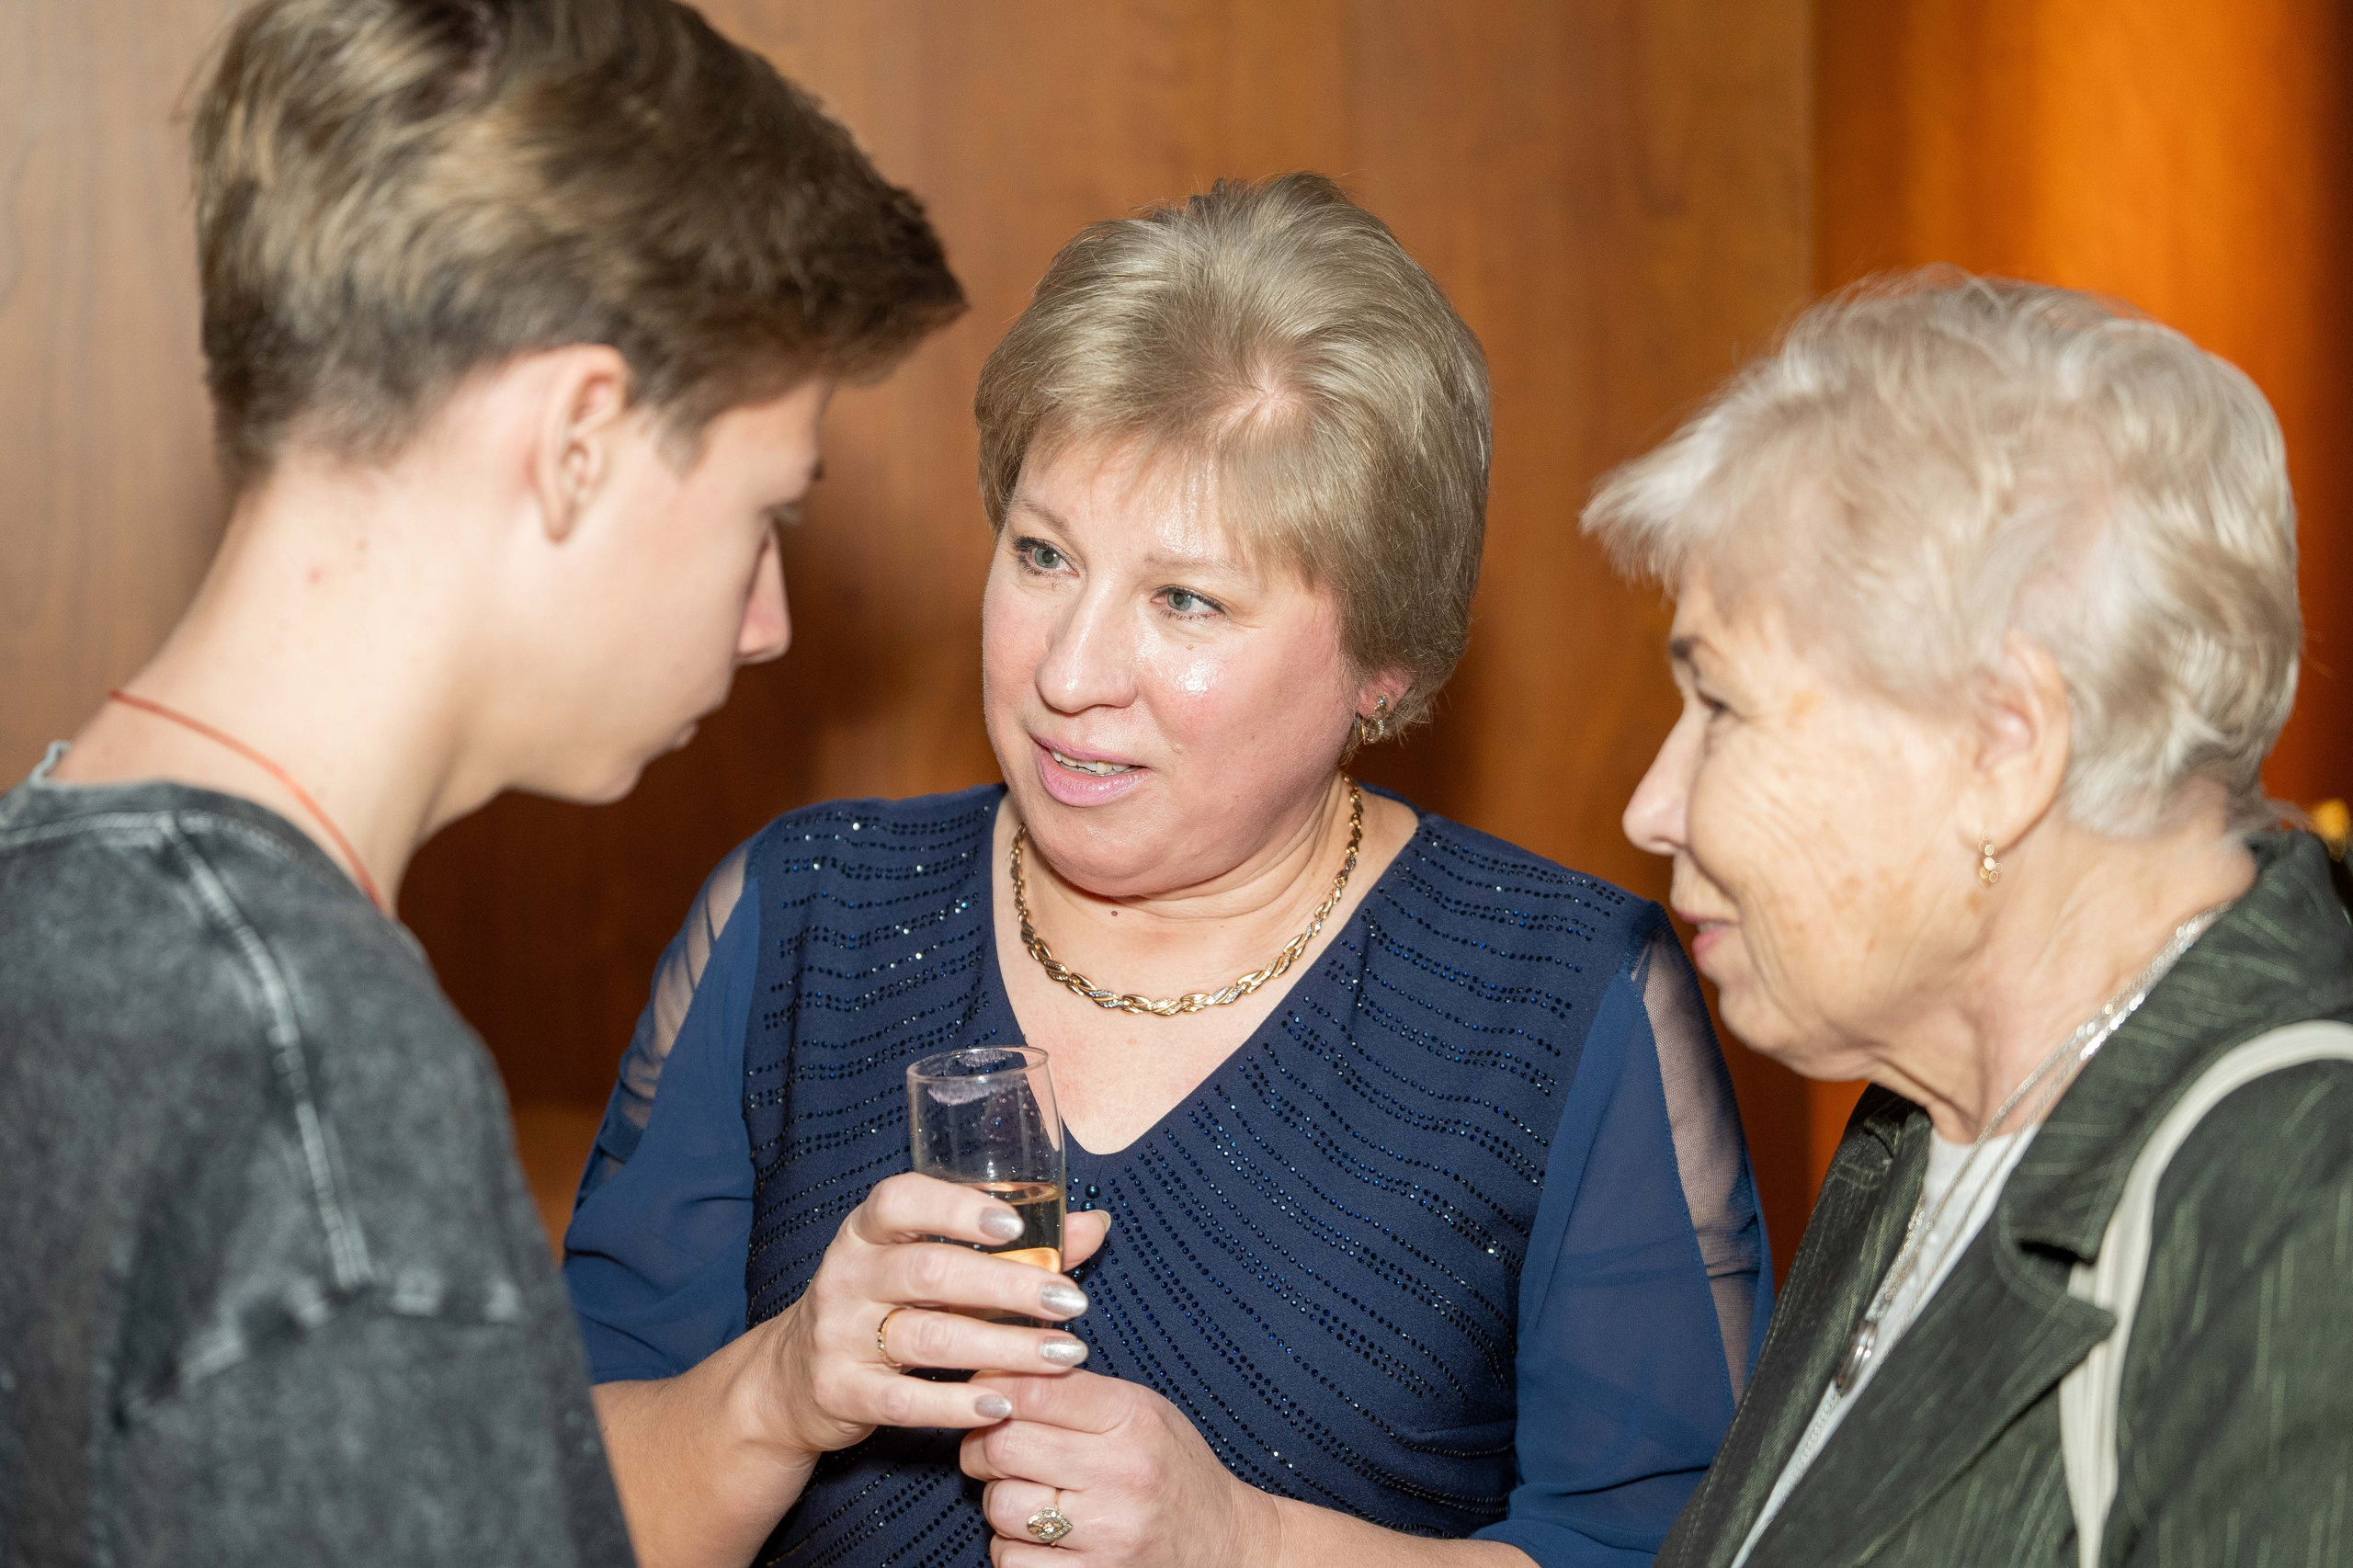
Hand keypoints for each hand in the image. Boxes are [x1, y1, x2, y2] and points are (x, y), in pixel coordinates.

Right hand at [749, 1172, 1112, 1457]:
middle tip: (1070, 1301)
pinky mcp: (840, 1392)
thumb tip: (1094, 1224)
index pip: (900, 1200)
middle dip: (1008, 1286)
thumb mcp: (929, 1264)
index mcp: (867, 1231)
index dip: (957, 1207)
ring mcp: (838, 1335)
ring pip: (929, 1337)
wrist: (794, 1379)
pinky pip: (906, 1400)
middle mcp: (847, 1275)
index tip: (1014, 1225)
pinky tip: (1005, 1402)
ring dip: (1004, 1347)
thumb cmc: (884, 1305)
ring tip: (1062, 1355)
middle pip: (931, 1271)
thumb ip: (1011, 1246)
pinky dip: (959, 1403)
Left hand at [960, 1370, 1281, 1567]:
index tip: (989, 1399)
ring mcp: (1108, 1533)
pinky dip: (1013, 1548)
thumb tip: (993, 1375)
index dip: (992, 1391)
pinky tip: (1042, 1538)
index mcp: (1131, 1418)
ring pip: (1000, 1507)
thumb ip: (1075, 1391)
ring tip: (1031, 1496)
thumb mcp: (1141, 1410)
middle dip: (983, 1447)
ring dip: (1001, 1501)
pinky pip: (1011, 1560)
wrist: (1222, 1542)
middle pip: (1004, 1447)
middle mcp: (1121, 1473)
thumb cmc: (1171, 1468)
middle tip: (995, 1450)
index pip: (1032, 1391)